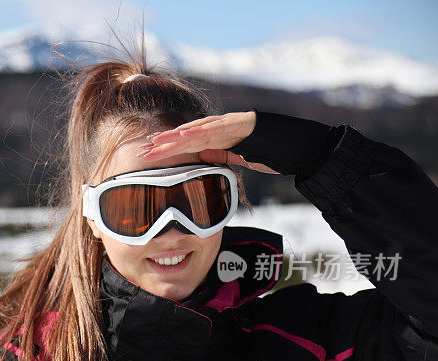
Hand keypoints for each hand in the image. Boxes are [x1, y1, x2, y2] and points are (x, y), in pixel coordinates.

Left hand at [137, 111, 279, 173]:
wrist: (295, 144)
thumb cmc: (267, 151)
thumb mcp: (237, 157)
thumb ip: (219, 155)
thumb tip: (202, 158)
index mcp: (217, 137)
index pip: (187, 144)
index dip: (166, 149)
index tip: (148, 154)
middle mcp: (219, 128)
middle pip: (186, 136)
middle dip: (163, 144)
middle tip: (142, 151)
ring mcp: (228, 124)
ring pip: (196, 130)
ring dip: (174, 137)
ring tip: (156, 141)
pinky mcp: (238, 123)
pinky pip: (215, 128)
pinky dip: (198, 131)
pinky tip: (182, 135)